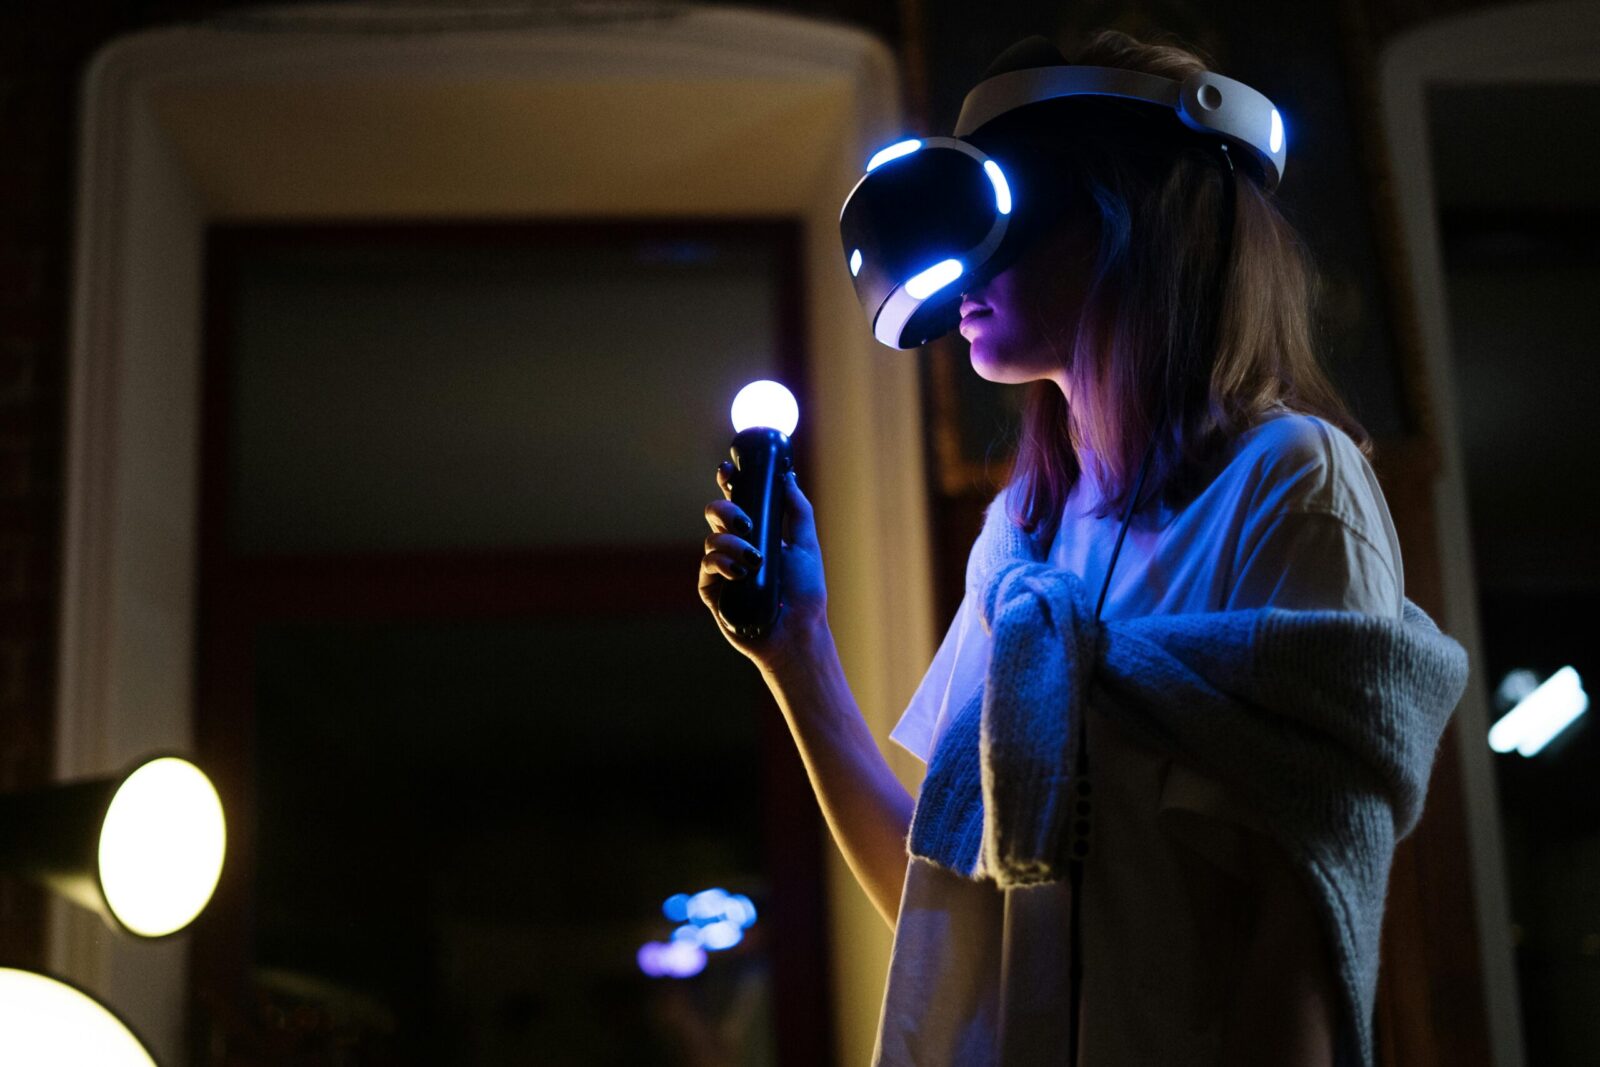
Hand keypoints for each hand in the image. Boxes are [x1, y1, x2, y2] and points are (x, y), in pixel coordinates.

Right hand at [699, 460, 828, 672]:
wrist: (798, 632)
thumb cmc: (805, 593)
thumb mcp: (806, 545)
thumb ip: (797, 511)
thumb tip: (788, 476)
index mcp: (757, 534)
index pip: (737, 501)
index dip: (728, 483)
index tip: (729, 469)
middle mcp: (736, 549)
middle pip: (715, 515)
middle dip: (724, 509)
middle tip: (745, 521)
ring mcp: (722, 570)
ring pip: (710, 540)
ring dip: (731, 542)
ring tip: (753, 558)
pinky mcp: (713, 592)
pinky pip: (707, 567)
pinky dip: (721, 563)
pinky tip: (740, 572)